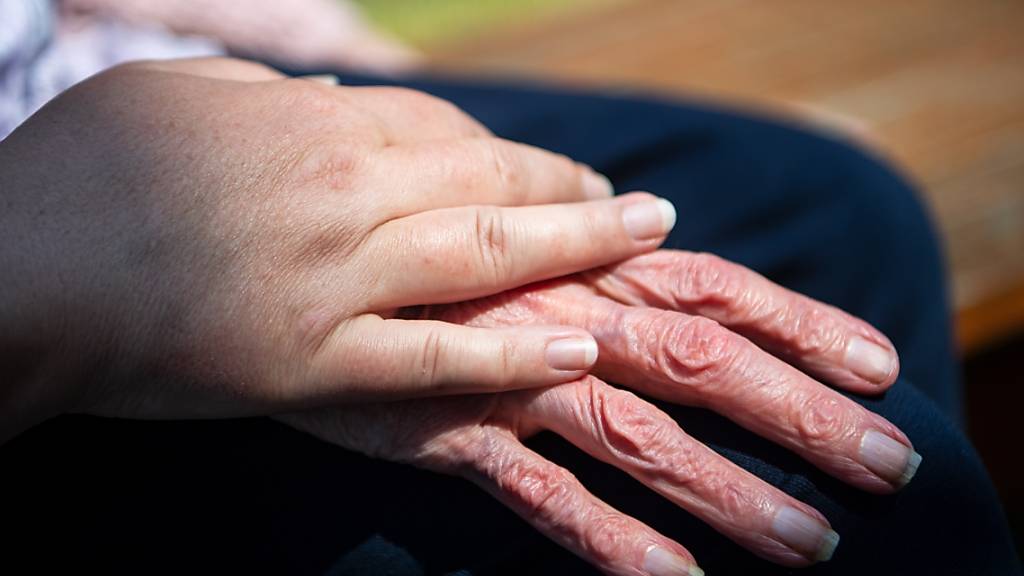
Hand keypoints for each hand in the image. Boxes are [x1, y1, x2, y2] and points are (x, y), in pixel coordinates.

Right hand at [0, 57, 676, 437]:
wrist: (11, 274)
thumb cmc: (79, 175)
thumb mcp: (174, 95)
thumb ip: (267, 96)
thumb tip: (327, 97)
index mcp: (311, 123)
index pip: (448, 130)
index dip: (517, 153)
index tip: (562, 169)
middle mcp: (343, 191)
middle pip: (490, 182)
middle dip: (576, 192)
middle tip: (644, 207)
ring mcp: (335, 279)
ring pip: (485, 256)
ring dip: (580, 247)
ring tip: (645, 242)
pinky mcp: (313, 362)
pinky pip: (434, 361)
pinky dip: (511, 357)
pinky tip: (578, 349)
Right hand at [283, 250, 917, 573]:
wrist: (314, 262)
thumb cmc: (436, 248)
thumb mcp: (525, 234)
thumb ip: (597, 250)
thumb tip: (666, 231)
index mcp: (590, 265)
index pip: (717, 289)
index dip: (802, 325)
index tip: (881, 367)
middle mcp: (567, 317)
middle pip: (703, 362)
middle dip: (801, 413)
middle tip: (889, 465)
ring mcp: (512, 379)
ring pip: (638, 439)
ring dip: (728, 492)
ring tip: (809, 543)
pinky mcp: (452, 436)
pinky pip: (541, 497)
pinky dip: (609, 539)